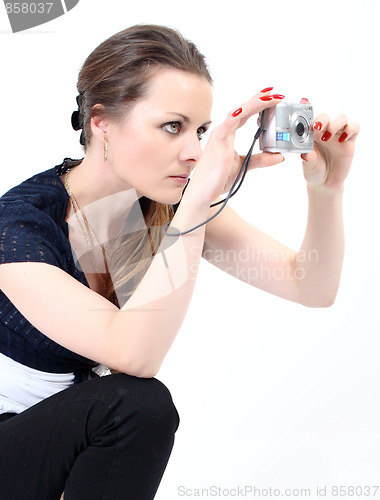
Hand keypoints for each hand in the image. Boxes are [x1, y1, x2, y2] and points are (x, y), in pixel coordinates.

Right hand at [188, 88, 284, 204]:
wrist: (203, 192)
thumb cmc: (217, 178)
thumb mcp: (244, 166)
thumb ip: (260, 159)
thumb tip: (279, 156)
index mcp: (228, 135)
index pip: (244, 114)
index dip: (257, 103)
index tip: (272, 95)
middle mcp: (223, 132)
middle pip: (242, 110)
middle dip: (259, 100)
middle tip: (276, 93)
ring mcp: (220, 138)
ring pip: (236, 114)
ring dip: (252, 104)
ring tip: (268, 97)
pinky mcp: (218, 147)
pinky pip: (225, 128)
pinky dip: (233, 118)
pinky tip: (242, 110)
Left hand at [300, 105, 359, 190]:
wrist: (326, 182)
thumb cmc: (314, 171)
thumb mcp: (308, 166)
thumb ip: (307, 159)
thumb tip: (305, 154)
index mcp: (312, 135)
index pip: (311, 121)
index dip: (310, 119)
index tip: (309, 125)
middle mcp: (324, 132)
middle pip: (326, 117)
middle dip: (323, 120)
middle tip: (318, 128)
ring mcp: (337, 135)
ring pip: (341, 118)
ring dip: (335, 124)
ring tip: (328, 136)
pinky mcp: (349, 141)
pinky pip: (355, 128)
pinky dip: (351, 129)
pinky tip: (343, 139)